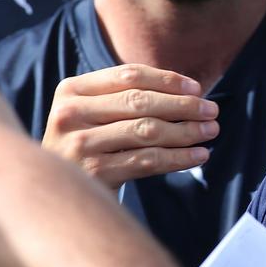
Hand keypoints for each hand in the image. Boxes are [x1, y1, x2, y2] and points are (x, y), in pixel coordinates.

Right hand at [41, 64, 218, 187]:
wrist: (53, 191)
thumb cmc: (85, 145)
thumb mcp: (92, 113)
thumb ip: (125, 96)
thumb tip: (190, 91)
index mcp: (71, 89)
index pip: (129, 75)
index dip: (167, 80)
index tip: (197, 89)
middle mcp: (70, 113)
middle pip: (140, 101)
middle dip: (183, 105)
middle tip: (212, 111)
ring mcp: (79, 144)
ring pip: (147, 131)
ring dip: (186, 131)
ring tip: (210, 131)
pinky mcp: (93, 174)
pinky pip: (146, 161)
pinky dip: (178, 158)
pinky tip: (198, 155)